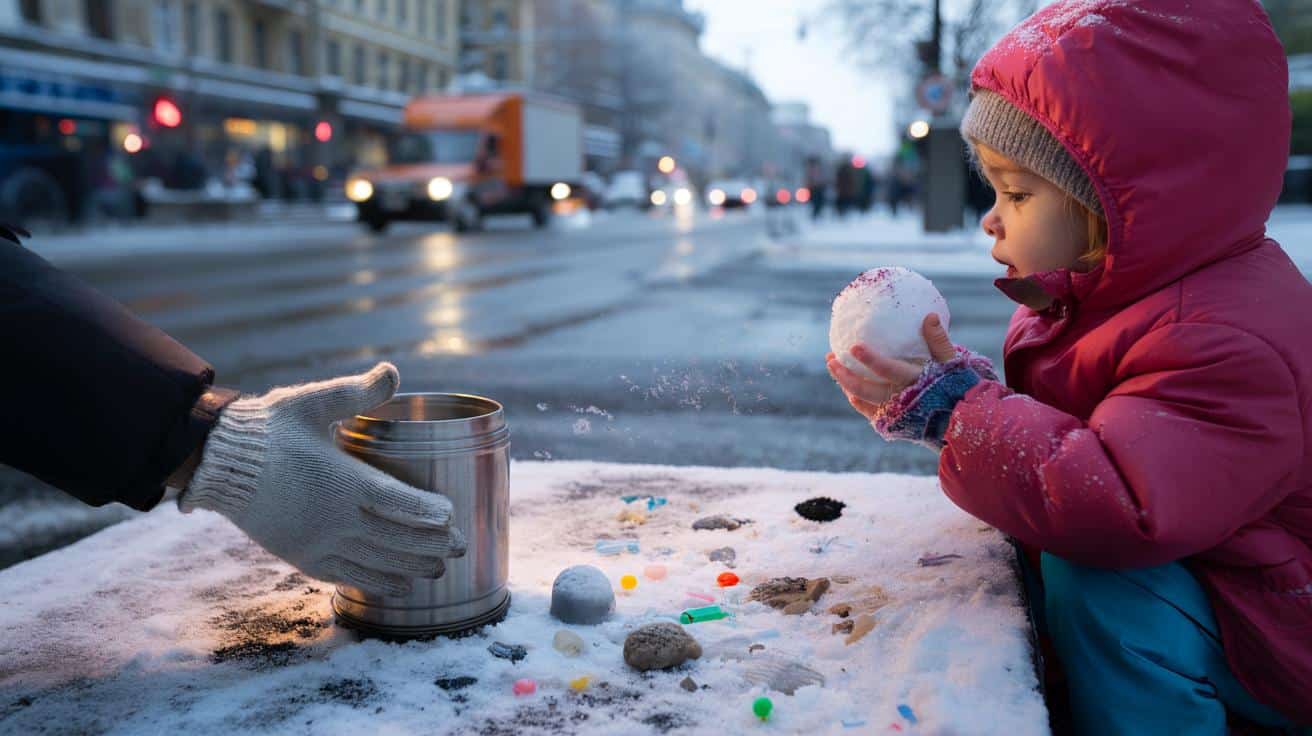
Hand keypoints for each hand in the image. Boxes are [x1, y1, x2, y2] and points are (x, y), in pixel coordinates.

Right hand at [179, 363, 465, 596]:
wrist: (218, 462)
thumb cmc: (271, 428)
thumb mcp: (316, 402)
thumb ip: (358, 391)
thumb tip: (392, 371)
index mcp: (344, 480)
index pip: (399, 502)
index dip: (430, 513)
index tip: (453, 516)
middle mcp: (335, 518)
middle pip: (396, 538)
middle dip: (433, 546)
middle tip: (462, 547)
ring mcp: (318, 541)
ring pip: (377, 562)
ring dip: (412, 568)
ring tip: (439, 571)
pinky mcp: (301, 556)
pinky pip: (347, 575)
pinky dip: (376, 582)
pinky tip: (398, 586)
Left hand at [826, 313, 956, 420]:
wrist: (960, 420)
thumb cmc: (955, 386)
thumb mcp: (951, 362)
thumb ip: (939, 340)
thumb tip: (930, 315)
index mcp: (915, 382)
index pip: (888, 370)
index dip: (870, 359)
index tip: (853, 346)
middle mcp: (902, 399)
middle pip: (866, 389)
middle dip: (845, 374)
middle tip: (830, 358)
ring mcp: (895, 412)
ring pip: (863, 400)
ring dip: (845, 383)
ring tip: (833, 365)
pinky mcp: (892, 421)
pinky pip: (869, 411)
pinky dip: (856, 399)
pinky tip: (846, 386)